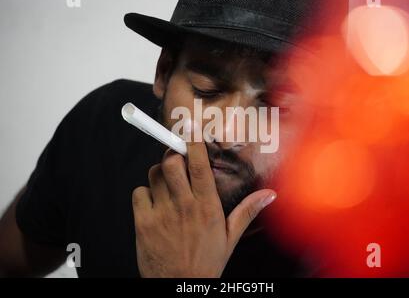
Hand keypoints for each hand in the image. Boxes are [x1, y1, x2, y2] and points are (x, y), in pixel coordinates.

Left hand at [132, 140, 276, 277]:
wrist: (180, 287)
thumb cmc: (206, 262)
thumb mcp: (231, 237)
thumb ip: (248, 211)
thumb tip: (270, 195)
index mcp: (207, 206)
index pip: (199, 165)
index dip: (193, 142)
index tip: (190, 127)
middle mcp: (184, 206)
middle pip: (171, 162)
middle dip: (172, 154)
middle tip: (176, 158)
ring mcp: (162, 214)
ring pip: (153, 174)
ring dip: (159, 173)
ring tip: (167, 183)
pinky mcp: (143, 223)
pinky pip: (138, 193)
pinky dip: (144, 193)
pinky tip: (154, 203)